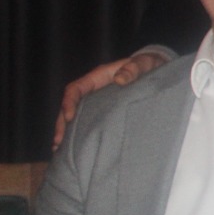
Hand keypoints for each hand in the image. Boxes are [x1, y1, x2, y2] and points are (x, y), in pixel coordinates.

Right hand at [54, 50, 170, 149]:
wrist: (155, 69)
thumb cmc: (148, 65)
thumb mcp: (143, 63)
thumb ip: (133, 69)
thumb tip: (119, 80)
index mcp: (98, 77)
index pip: (75, 89)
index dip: (69, 102)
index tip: (69, 117)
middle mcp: (93, 90)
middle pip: (70, 106)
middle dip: (62, 124)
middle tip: (58, 142)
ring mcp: (97, 102)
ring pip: (75, 117)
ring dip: (67, 132)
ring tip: (59, 151)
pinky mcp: (103, 112)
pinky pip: (87, 123)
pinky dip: (79, 135)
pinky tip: (75, 150)